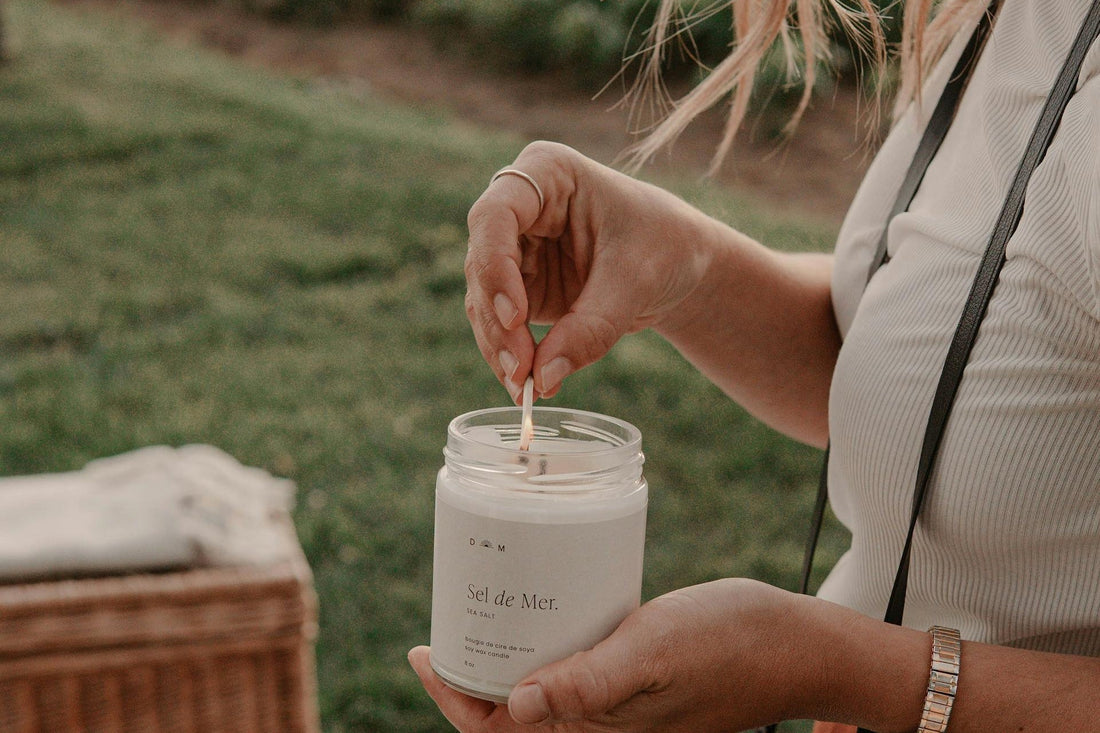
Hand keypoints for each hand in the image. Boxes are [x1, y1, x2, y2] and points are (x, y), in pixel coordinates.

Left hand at [409, 578, 830, 731]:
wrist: (792, 643)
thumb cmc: (728, 645)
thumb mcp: (653, 653)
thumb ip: (589, 684)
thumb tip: (512, 705)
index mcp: (596, 732)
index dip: (454, 699)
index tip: (426, 653)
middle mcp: (599, 726)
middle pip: (511, 715)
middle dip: (469, 679)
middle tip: (446, 623)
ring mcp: (616, 706)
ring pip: (538, 692)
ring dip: (503, 661)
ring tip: (480, 612)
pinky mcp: (631, 680)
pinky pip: (571, 671)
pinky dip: (543, 646)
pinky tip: (539, 607)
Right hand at [465, 142, 719, 401]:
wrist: (683, 263)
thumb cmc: (665, 246)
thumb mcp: (636, 282)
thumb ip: (591, 327)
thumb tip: (544, 380)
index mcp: (547, 172)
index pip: (495, 215)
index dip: (495, 266)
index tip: (517, 317)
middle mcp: (519, 206)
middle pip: (483, 263)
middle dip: (499, 322)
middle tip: (522, 372)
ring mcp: (513, 248)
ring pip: (484, 300)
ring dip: (500, 346)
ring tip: (526, 388)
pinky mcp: (518, 287)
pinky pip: (499, 324)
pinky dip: (510, 355)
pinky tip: (528, 385)